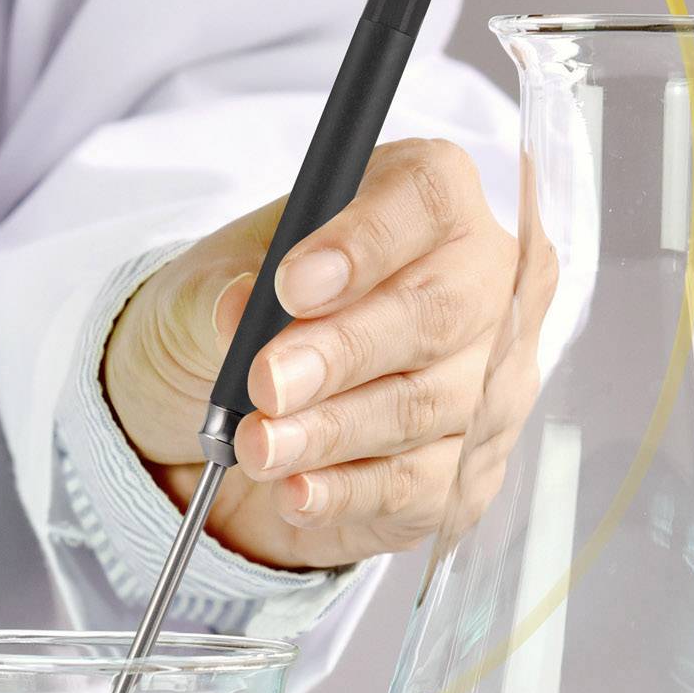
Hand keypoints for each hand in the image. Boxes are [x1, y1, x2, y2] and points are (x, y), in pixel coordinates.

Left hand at [102, 139, 530, 570]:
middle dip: (342, 353)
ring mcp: (486, 382)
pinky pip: (418, 484)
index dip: (364, 243)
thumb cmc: (245, 320)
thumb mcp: (207, 283)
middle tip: (267, 383)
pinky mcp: (467, 469)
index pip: (426, 199)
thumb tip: (242, 311)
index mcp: (424, 202)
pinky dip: (347, 493)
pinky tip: (296, 492)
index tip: (292, 285)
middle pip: (436, 313)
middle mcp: (478, 284)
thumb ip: (224, 288)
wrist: (235, 415)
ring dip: (330, 432)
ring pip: (423, 407)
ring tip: (258, 445)